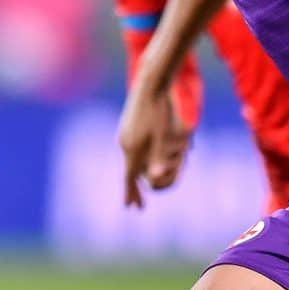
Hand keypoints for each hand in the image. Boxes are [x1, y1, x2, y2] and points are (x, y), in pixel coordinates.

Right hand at [118, 87, 194, 207]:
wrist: (151, 81)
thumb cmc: (160, 109)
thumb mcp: (163, 135)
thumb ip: (158, 158)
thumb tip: (155, 179)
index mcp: (132, 148)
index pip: (128, 178)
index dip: (130, 194)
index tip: (130, 207)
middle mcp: (125, 142)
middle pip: (129, 171)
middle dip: (133, 189)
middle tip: (134, 204)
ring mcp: (125, 132)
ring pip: (131, 159)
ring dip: (135, 174)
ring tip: (138, 184)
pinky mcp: (128, 124)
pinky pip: (131, 148)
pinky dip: (136, 160)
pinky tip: (140, 160)